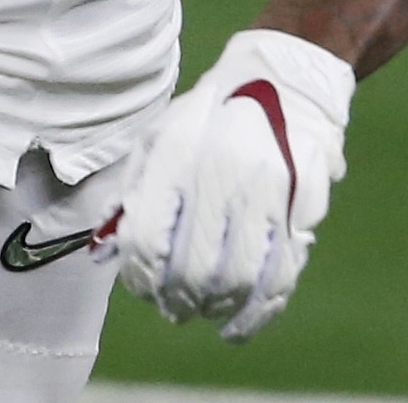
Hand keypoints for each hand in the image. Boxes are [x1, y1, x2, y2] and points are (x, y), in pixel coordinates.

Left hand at [115, 29, 354, 341]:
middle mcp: (220, 172)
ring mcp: (264, 192)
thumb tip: (107, 248)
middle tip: (172, 309)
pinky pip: (278, 275)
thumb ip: (134, 191)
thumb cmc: (210, 114)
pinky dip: (256, 312)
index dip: (141, 274)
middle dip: (177, 299)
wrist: (284, 80)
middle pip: (192, 265)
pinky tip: (238, 326)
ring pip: (236, 278)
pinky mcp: (299, 208)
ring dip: (214, 309)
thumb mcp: (160, 135)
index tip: (141, 288)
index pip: (149, 234)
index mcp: (178, 151)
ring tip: (202, 314)